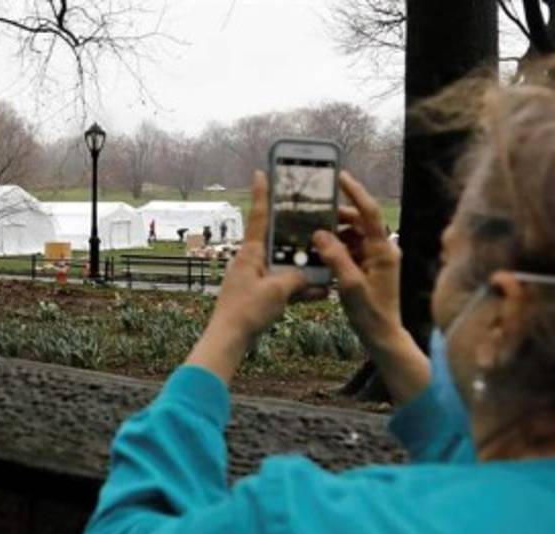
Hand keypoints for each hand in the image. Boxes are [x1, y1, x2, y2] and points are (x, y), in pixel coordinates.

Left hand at [185, 171, 309, 382]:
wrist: (228, 340)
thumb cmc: (245, 311)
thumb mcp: (277, 290)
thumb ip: (297, 278)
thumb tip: (308, 276)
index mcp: (250, 254)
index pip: (259, 217)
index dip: (263, 195)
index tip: (261, 172)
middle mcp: (251, 262)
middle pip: (278, 242)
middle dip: (297, 236)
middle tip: (311, 221)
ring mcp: (254, 280)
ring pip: (284, 267)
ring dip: (303, 268)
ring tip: (326, 265)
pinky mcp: (259, 297)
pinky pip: (284, 287)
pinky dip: (300, 290)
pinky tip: (321, 292)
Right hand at [312, 172, 404, 351]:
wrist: (382, 335)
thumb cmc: (370, 312)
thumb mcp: (349, 285)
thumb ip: (335, 257)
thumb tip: (320, 234)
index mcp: (383, 250)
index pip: (369, 212)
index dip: (355, 193)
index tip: (341, 178)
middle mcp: (382, 249)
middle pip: (359, 222)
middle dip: (337, 219)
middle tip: (314, 218)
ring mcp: (376, 258)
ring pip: (353, 236)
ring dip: (334, 236)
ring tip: (314, 240)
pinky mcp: (370, 267)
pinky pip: (351, 250)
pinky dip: (336, 249)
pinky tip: (321, 255)